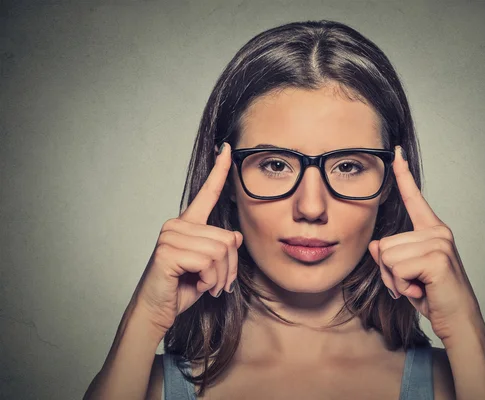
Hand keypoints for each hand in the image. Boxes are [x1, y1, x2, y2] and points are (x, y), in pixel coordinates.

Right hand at [131, 142, 242, 334]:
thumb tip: (235, 236)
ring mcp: (171, 236)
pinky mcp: (168, 251)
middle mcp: (178, 224)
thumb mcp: (209, 268)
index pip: (207, 193)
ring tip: (206, 285)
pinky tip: (196, 285)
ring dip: (219, 277)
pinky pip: (208, 262)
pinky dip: (209, 280)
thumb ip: (221, 249)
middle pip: (228, 238)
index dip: (219, 171)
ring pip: (221, 251)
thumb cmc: (181, 288)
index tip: (226, 148)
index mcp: (188, 224)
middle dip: (229, 268)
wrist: (157, 311)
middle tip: (217, 284)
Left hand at [368, 146, 481, 342]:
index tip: (397, 152)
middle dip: (389, 271)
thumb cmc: (432, 295)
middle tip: (411, 283)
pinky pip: (397, 268)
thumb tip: (375, 245)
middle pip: (386, 243)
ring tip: (416, 287)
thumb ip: (389, 255)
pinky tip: (421, 291)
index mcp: (431, 230)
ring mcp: (439, 243)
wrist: (456, 320)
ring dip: (396, 280)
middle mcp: (437, 232)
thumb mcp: (404, 273)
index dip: (403, 175)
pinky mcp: (438, 258)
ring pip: (389, 256)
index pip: (414, 198)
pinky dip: (402, 286)